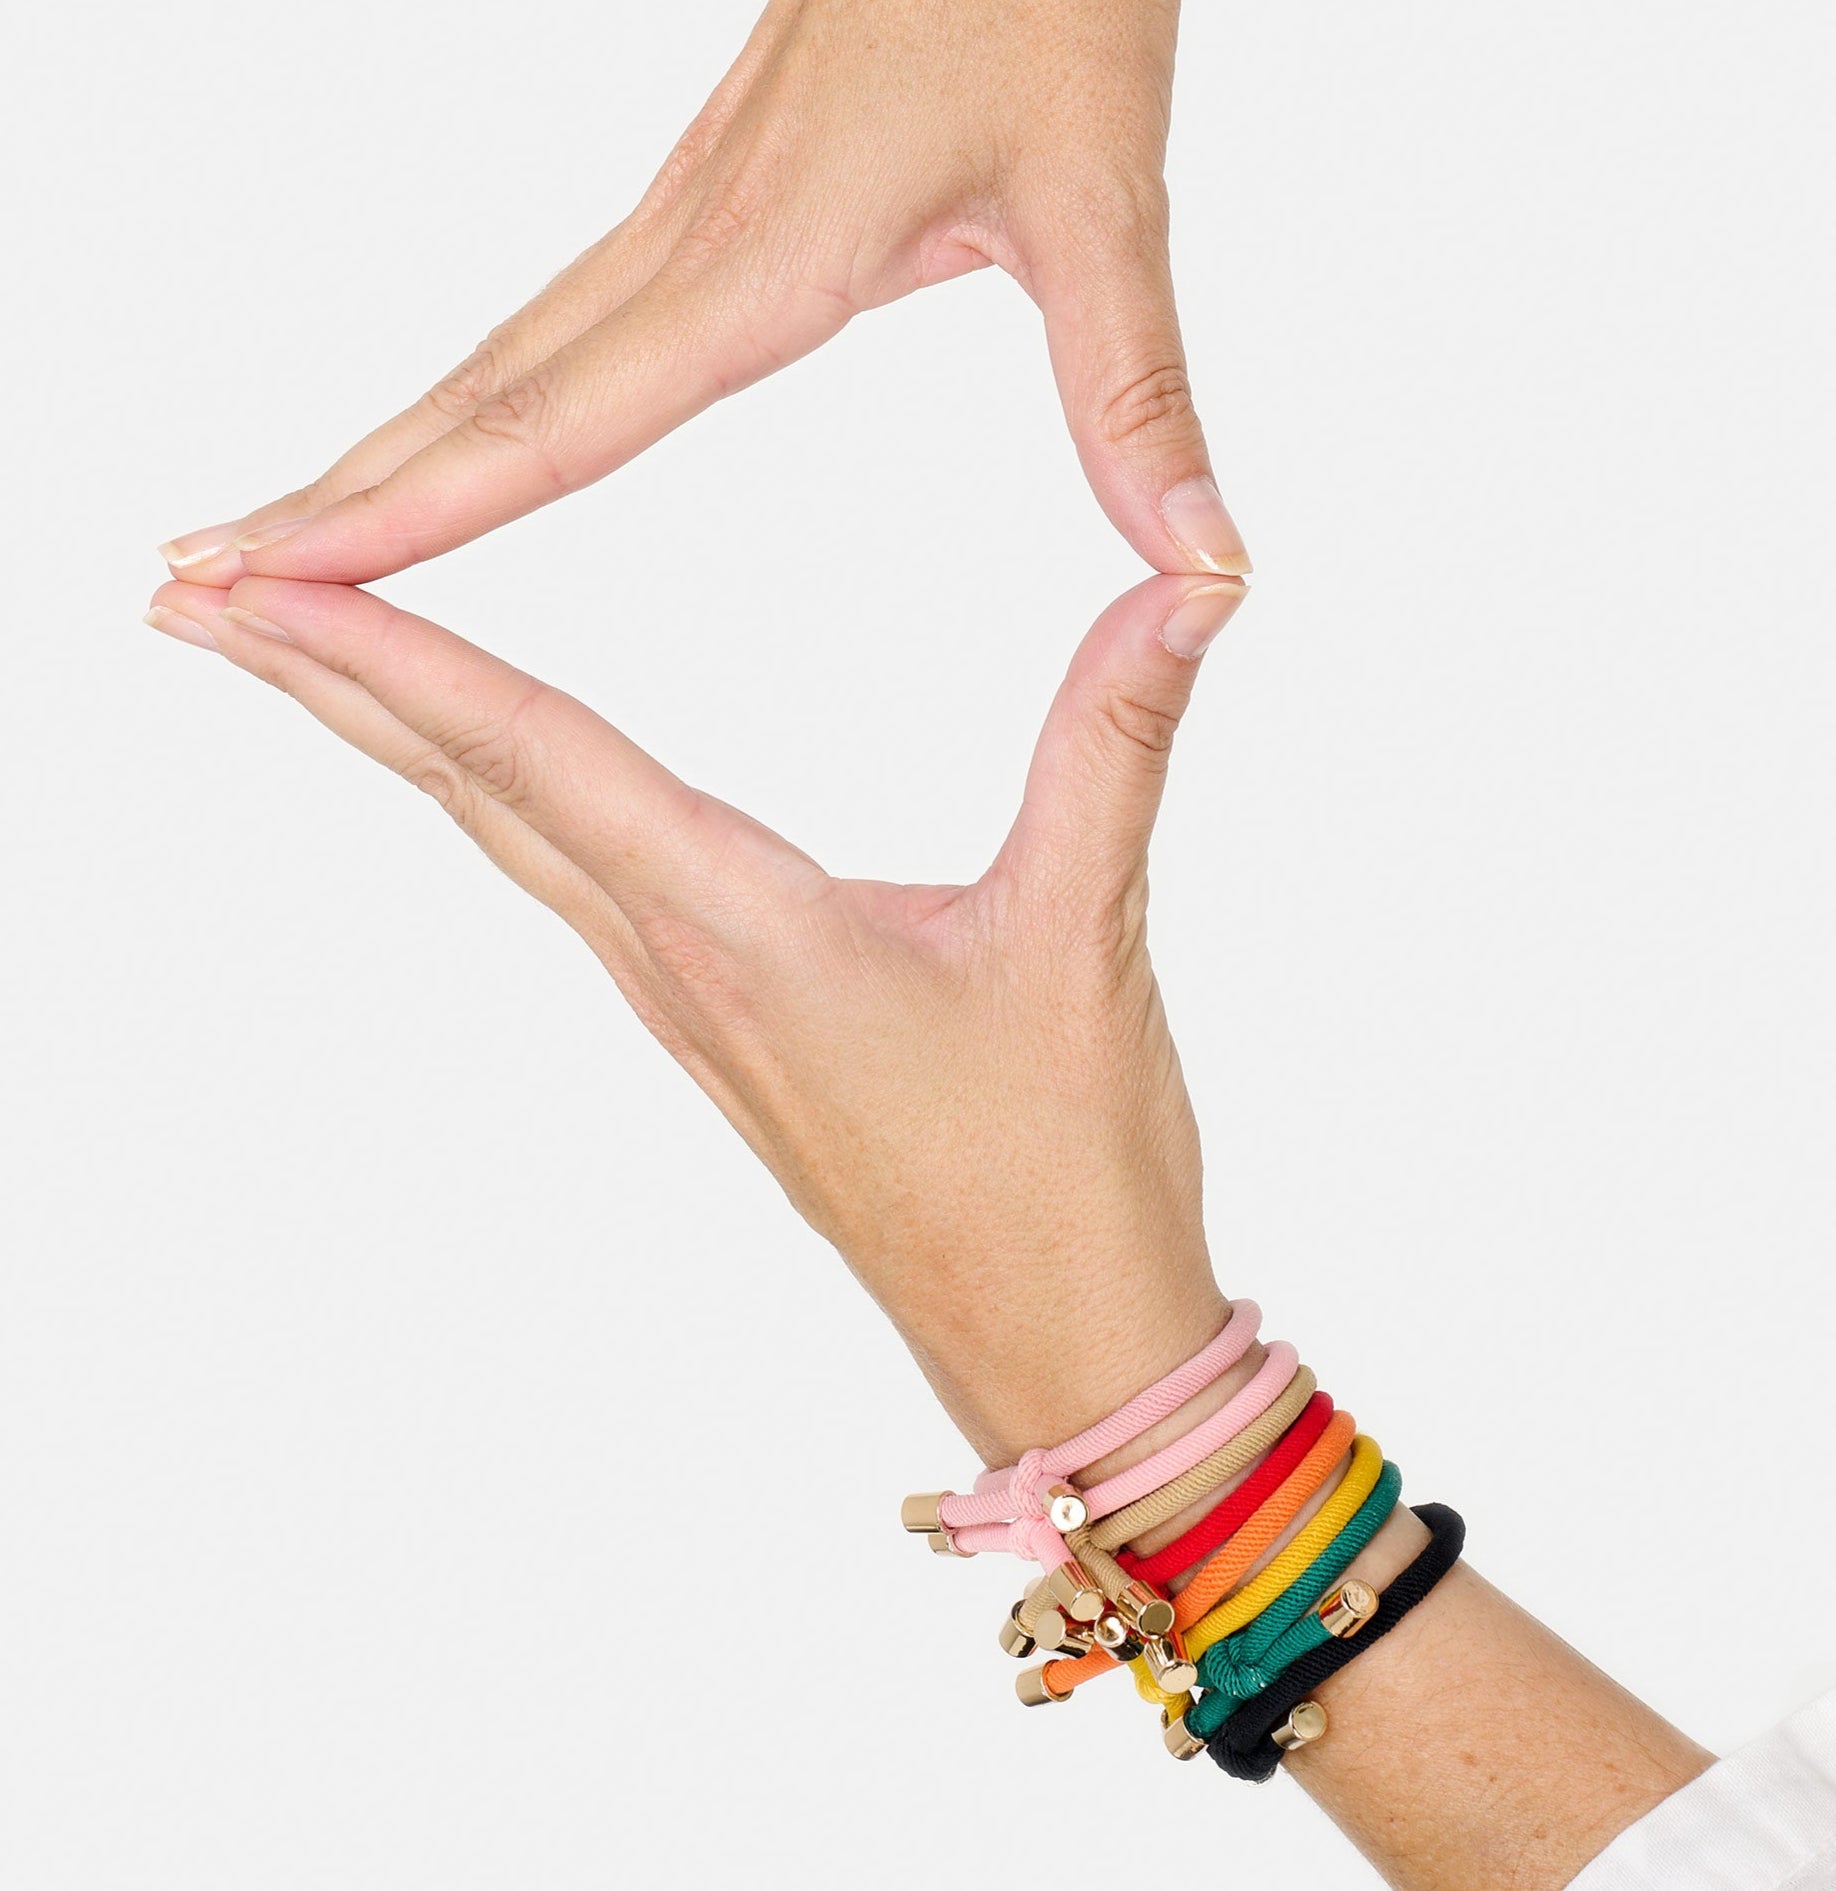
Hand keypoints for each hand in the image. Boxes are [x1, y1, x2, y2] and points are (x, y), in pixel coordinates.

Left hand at [145, 570, 1246, 1459]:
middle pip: (474, 796)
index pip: (532, 753)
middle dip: (332, 686)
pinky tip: (502, 793)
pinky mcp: (733, 1041)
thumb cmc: (1059, 1174)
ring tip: (315, 667)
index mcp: (741, 926)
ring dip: (405, 746)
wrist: (1060, 1347)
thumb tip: (1186, 592)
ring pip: (514, 847)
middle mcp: (684, 965)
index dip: (388, 652)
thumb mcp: (1084, 939)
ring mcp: (697, 1013)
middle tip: (194, 600)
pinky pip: (579, 898)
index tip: (248, 582)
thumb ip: (1115, 745)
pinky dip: (503, 811)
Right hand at [159, 0, 1248, 593]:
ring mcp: (681, 215)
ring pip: (494, 354)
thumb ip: (1138, 396)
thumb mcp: (1102, 197)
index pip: (551, 421)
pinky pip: (549, 322)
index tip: (282, 580)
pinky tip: (445, 439)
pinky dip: (467, 398)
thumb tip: (1210, 566)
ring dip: (374, 445)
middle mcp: (688, 243)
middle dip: (329, 495)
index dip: (409, 516)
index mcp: (761, 261)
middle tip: (189, 578)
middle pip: (474, 394)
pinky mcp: (703, 200)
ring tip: (272, 530)